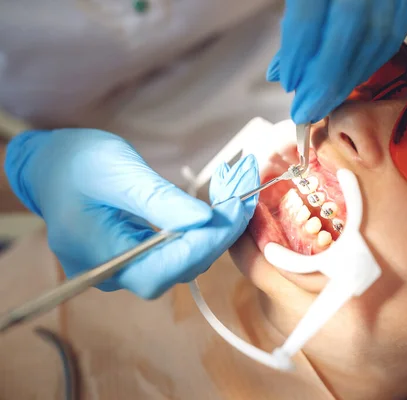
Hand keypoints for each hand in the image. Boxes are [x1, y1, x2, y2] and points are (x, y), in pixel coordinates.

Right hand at [4, 129, 258, 298]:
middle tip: (242, 196)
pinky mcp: (136, 258)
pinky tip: (218, 208)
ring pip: (182, 263)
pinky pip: (176, 254)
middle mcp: (112, 274)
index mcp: (98, 256)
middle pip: (178, 270)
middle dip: (217, 235)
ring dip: (214, 232)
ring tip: (234, 194)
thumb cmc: (77, 162)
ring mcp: (124, 269)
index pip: (163, 270)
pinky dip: (201, 232)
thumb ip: (160, 199)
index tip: (235, 210)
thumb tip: (206, 220)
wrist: (51, 166)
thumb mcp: (118, 171)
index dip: (204, 244)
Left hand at [267, 0, 406, 123]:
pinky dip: (370, 65)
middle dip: (323, 82)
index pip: (308, 19)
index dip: (296, 57)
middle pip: (344, 37)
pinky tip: (352, 80)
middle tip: (306, 111)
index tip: (289, 85)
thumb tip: (281, 75)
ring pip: (374, 43)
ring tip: (325, 103)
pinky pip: (393, 39)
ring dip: (348, 80)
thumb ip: (295, 24)